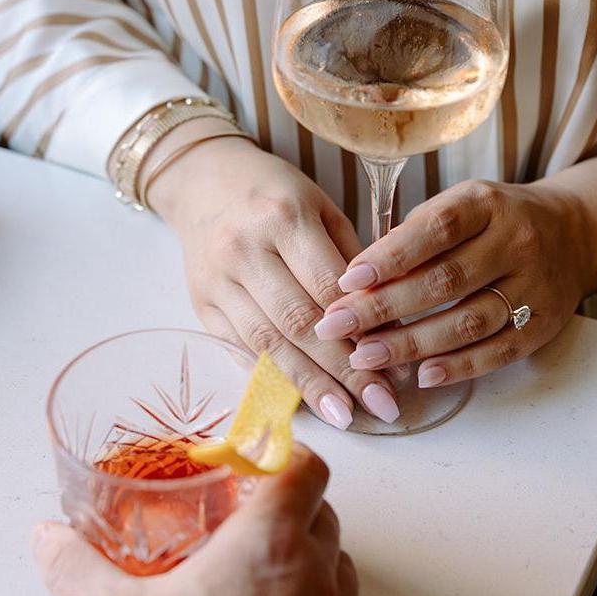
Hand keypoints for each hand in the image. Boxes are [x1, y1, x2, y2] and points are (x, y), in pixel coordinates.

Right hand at [34, 445, 376, 595]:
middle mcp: (313, 579)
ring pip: (343, 567)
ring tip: (267, 574)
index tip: (257, 464)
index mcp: (266, 546)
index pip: (305, 470)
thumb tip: (47, 537)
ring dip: (313, 558)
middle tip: (245, 522)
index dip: (285, 457)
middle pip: (324, 514)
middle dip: (290, 507)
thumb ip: (73, 565)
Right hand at [148, 120, 399, 427]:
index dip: (364, 331)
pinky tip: (304, 398)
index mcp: (284, 217)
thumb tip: (387, 329)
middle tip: (382, 405)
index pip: (329, 287)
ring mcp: (217, 280)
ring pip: (268, 343)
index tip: (396, 366)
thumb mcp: (321, 208)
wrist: (200, 180)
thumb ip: (352, 264)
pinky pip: (241, 347)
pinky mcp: (201, 304)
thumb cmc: (274, 192)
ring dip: (310, 384)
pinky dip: (275, 375)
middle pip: (299, 322)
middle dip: (344, 370)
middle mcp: (245, 249)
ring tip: (345, 415)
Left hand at [314, 179, 592, 387]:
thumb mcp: (457, 205)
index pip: (434, 230)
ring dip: (411, 344)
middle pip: (445, 281)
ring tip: (364, 357)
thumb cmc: (491, 221)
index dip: (388, 257)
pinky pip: (498, 352)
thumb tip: (356, 279)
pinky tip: (420, 375)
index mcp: (486, 205)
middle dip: (383, 308)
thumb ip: (412, 236)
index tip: (346, 281)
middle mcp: (516, 243)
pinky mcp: (543, 325)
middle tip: (336, 327)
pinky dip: (457, 366)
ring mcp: (534, 286)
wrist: (572, 232)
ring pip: (468, 321)